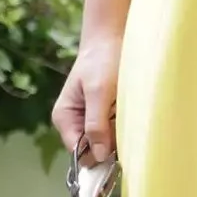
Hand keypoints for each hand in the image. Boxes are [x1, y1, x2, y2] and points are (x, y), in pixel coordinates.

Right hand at [52, 33, 120, 163]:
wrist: (112, 39)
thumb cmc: (102, 61)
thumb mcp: (99, 91)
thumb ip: (96, 123)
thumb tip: (98, 156)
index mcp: (65, 118)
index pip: (78, 152)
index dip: (96, 157)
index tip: (117, 156)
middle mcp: (75, 123)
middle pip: (93, 150)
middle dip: (111, 145)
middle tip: (128, 131)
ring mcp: (91, 120)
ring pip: (107, 142)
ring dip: (120, 135)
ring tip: (130, 116)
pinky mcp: (106, 115)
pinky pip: (115, 130)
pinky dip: (125, 127)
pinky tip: (132, 114)